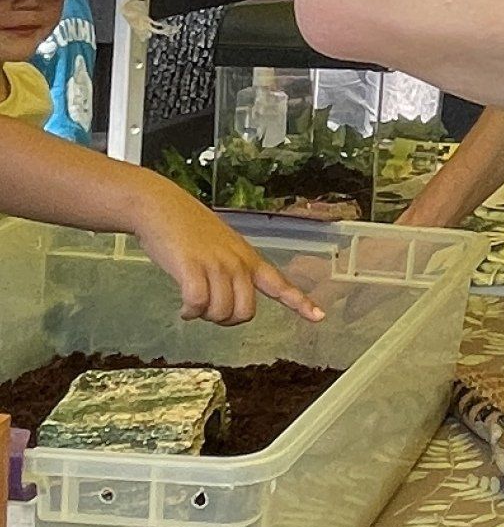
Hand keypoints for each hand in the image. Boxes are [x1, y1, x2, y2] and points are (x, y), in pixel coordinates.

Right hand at [130, 181, 326, 326]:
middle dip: (225, 320)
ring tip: (193, 304)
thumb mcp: (222, 246)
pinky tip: (183, 309)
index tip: (319, 317)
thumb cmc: (188, 228)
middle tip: (208, 310)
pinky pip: (198, 305)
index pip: (280, 284)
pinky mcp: (193, 268)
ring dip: (204, 316)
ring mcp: (217, 265)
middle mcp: (238, 262)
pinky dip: (189, 312)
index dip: (300, 303)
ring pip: (221, 313)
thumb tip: (229, 303)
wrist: (161, 206)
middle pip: (245, 313)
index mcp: (249, 258)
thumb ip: (232, 271)